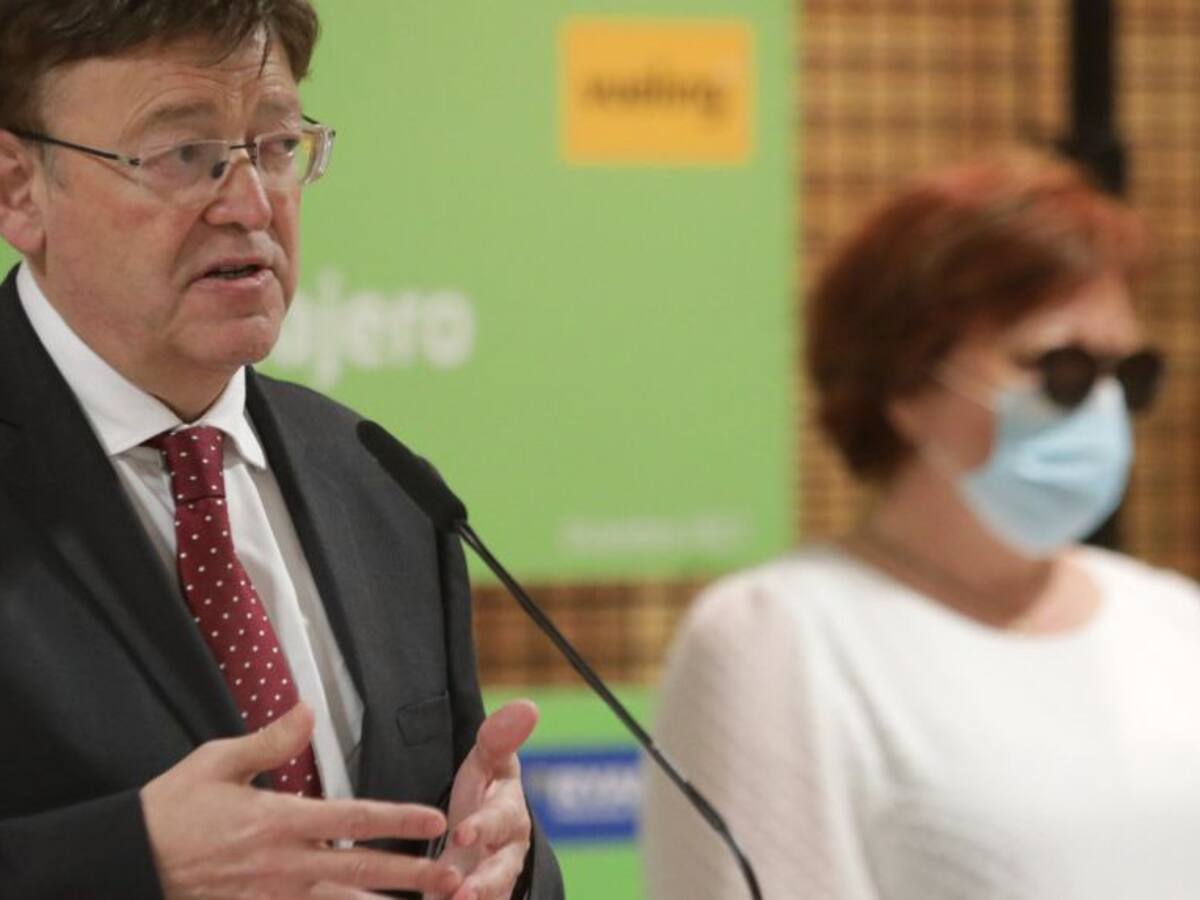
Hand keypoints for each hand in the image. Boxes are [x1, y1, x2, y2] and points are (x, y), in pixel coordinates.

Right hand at [141, 703, 463, 899]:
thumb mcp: (218, 761)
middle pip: (358, 870)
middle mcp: (282, 863)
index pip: (352, 819)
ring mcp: (270, 895)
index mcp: (278, 820)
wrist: (128, 861)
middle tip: (453, 878)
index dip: (397, 818)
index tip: (434, 818)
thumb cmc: (173, 807)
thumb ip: (271, 740)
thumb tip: (309, 710)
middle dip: (409, 874)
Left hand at [428, 700, 537, 899]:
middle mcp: (506, 855)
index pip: (502, 819)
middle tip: (462, 893)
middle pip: (502, 872)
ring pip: (493, 897)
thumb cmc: (483, 794)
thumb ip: (499, 738)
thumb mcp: (486, 764)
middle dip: (485, 883)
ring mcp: (493, 885)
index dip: (484, 826)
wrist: (480, 838)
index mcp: (509, 815)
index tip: (462, 832)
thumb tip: (529, 706)